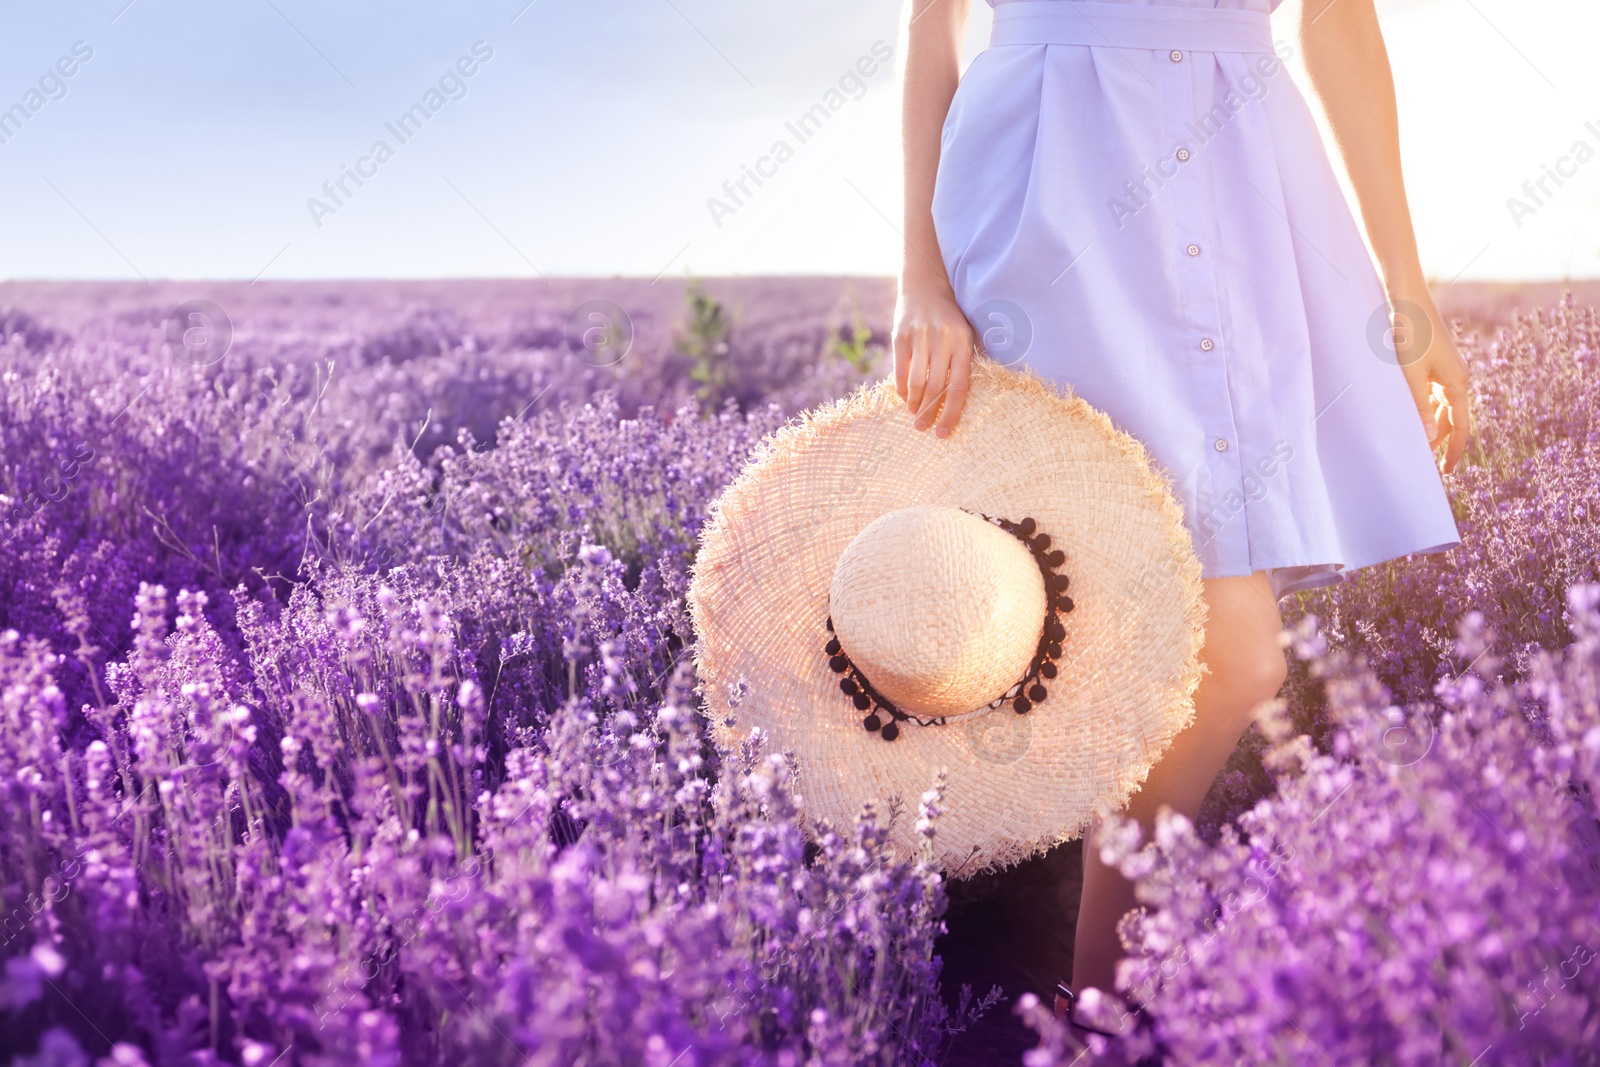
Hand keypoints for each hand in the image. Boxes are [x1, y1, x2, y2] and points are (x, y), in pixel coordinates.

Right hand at [892, 273, 975, 437]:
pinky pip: (900, 370)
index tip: (943, 433)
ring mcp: (920, 336)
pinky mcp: (901, 336)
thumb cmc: (950, 317)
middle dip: (929, 413)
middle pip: (936, 387)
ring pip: (916, 381)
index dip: (951, 413)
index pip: (958, 387)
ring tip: (914, 415)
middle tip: (924, 428)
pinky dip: (901, 388)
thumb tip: (956, 402)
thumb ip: (963, 362)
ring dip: (914, 403)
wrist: (925, 285)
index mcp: (963, 342)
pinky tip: (904, 397)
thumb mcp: (965, 334)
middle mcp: (942, 339)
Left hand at [1388, 291, 1471, 474]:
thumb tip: (1429, 438)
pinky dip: (1421, 408)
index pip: (1461, 426)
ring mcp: (1443, 370)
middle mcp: (1455, 378)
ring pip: (1439, 407)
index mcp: (1457, 383)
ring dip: (1429, 425)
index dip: (1455, 451)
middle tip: (1423, 464)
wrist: (1405, 298)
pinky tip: (1406, 417)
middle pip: (1450, 419)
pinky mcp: (1430, 363)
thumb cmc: (1409, 334)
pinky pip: (1430, 393)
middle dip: (1439, 442)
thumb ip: (1419, 406)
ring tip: (1412, 444)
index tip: (1445, 472)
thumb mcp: (1411, 374)